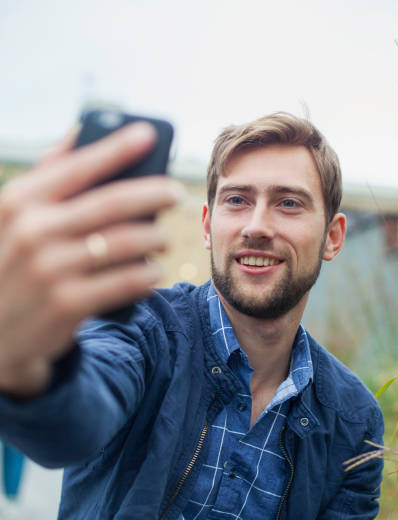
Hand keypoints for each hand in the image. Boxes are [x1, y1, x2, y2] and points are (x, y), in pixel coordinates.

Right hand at [0, 122, 182, 395]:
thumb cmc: (14, 264)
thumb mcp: (13, 218)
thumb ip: (45, 177)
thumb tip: (79, 131)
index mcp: (19, 202)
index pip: (77, 167)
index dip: (117, 148)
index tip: (149, 135)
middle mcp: (32, 232)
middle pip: (112, 203)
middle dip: (154, 193)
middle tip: (176, 193)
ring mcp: (50, 270)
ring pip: (126, 243)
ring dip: (157, 238)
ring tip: (164, 239)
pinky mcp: (68, 304)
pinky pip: (126, 281)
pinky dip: (148, 275)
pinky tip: (153, 273)